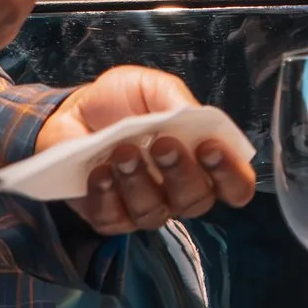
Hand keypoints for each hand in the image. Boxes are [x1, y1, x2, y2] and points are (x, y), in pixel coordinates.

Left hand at [36, 67, 256, 233]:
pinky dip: (106, 196)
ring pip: (154, 214)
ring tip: (122, 151)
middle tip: (162, 144)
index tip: (210, 148)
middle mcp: (179, 191)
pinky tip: (99, 172)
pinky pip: (113, 220)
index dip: (230, 174)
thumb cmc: (122, 102)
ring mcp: (144, 208)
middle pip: (196, 202)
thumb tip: (192, 115)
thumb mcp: (151, 87)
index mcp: (202, 162)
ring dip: (139, 182)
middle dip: (181, 173)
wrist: (73, 111)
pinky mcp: (108, 217)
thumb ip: (175, 99)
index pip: (234, 185)